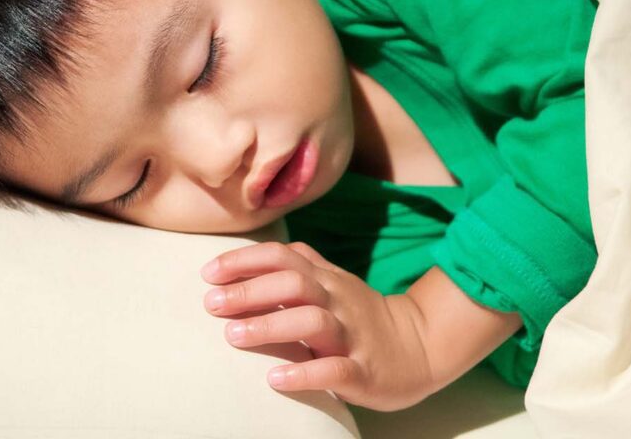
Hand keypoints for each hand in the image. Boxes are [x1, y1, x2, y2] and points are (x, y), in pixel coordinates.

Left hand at [200, 241, 435, 410]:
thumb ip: (304, 264)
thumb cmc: (364, 315)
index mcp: (327, 280)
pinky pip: (335, 369)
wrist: (421, 346)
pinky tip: (274, 379)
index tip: (209, 273)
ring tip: (233, 336)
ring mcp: (351, 335)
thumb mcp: (336, 281)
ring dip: (270, 325)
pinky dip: (304, 373)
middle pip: (293, 283)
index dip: (245, 260)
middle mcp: (337, 301)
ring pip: (312, 321)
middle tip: (212, 304)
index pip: (283, 257)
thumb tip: (260, 252)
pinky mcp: (363, 371)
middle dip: (250, 291)